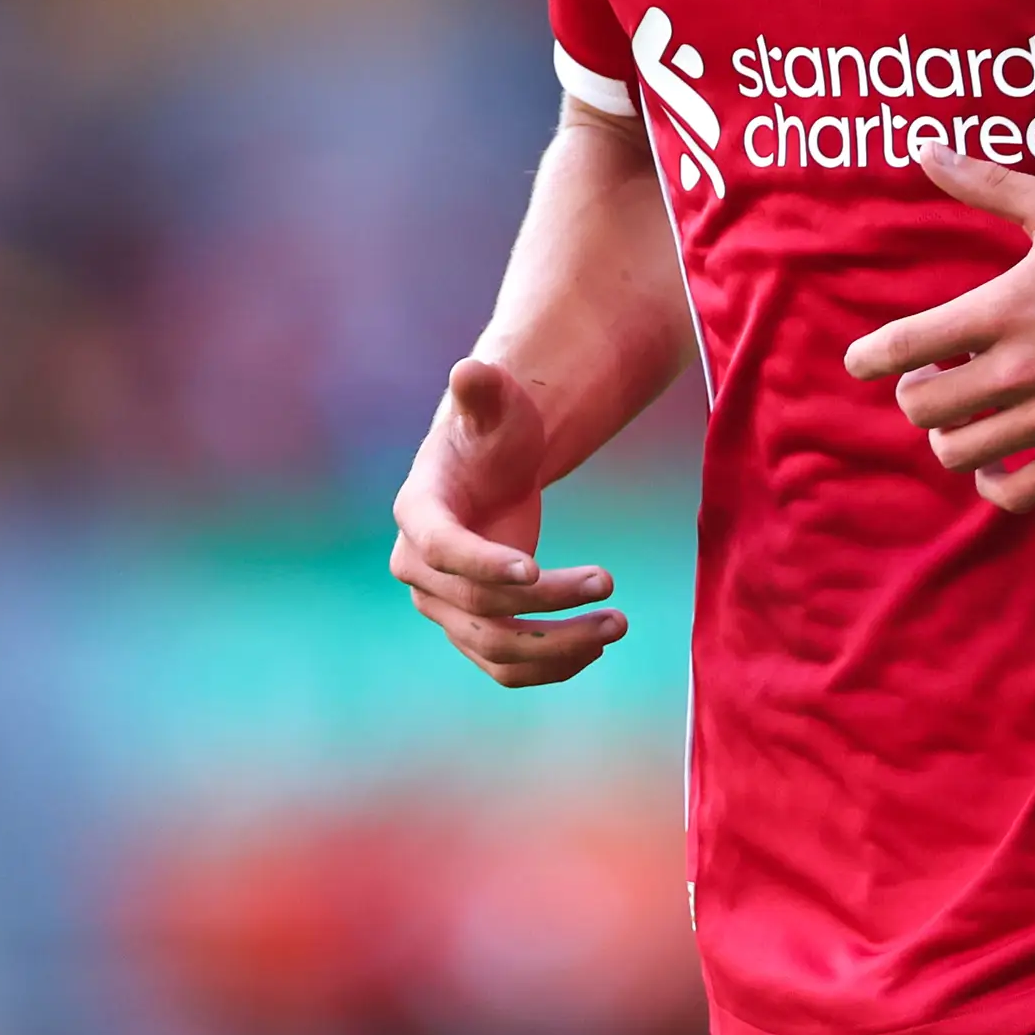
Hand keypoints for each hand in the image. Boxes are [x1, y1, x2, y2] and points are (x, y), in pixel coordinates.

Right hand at [389, 358, 625, 684]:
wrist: (494, 465)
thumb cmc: (494, 428)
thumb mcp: (494, 403)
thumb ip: (482, 389)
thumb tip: (470, 369)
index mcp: (416, 512)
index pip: (441, 549)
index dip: (482, 564)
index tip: (533, 571)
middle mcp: (417, 566)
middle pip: (478, 606)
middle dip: (548, 601)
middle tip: (610, 583)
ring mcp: (442, 604)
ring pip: (493, 647)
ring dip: (557, 646)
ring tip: (618, 624)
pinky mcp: (471, 628)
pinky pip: (504, 665)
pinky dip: (551, 666)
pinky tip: (597, 646)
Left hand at [841, 150, 1034, 514]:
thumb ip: (986, 184)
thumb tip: (926, 148)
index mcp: (1004, 311)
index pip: (905, 344)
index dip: (869, 358)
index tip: (862, 361)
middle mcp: (1022, 369)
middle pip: (923, 407)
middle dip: (914, 394)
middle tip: (932, 377)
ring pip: (961, 452)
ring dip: (950, 436)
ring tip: (964, 414)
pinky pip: (1018, 493)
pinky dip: (994, 485)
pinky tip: (996, 463)